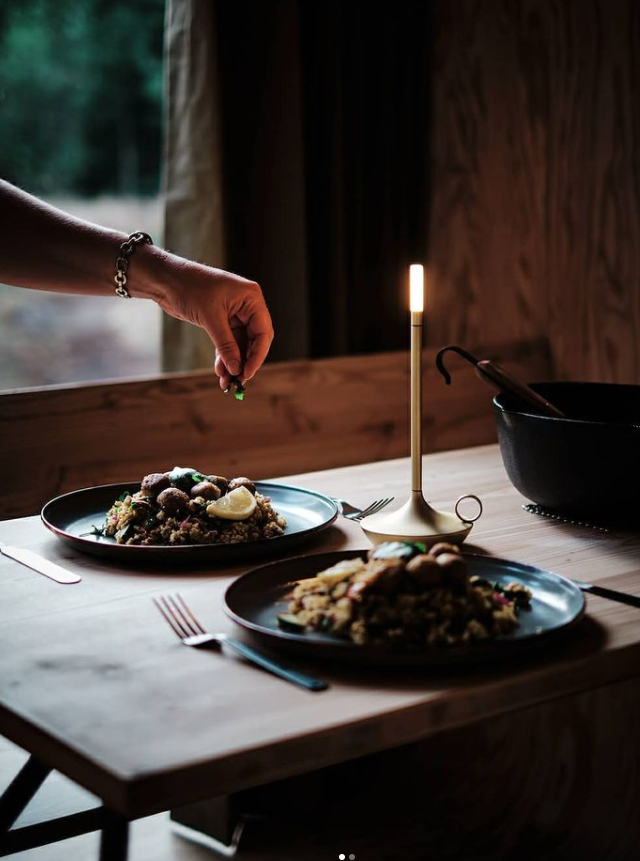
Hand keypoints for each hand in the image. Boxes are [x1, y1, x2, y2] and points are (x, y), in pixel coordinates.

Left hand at [155, 255, 273, 389]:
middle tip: (238, 381)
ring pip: (240, 345)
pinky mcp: (221, 320)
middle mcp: (247, 306)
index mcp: (251, 298)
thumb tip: (236, 369)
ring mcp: (235, 314)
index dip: (257, 355)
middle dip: (245, 361)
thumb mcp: (210, 318)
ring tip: (225, 381)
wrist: (166, 279)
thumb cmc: (190, 288)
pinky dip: (224, 357)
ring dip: (233, 363)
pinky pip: (228, 343)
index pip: (263, 332)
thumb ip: (226, 345)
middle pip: (254, 341)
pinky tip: (220, 371)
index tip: (247, 373)